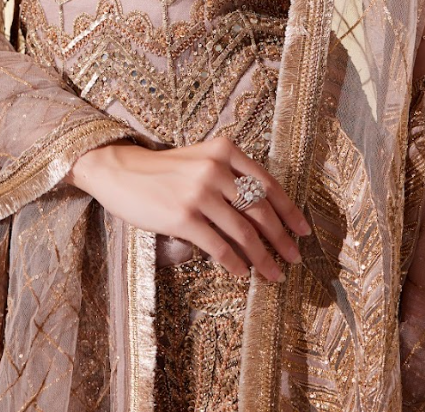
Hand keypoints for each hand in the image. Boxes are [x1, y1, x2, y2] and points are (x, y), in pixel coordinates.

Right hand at [65, 135, 311, 281]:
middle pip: (260, 210)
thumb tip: (264, 215)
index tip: (303, 231)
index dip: (289, 211)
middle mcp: (215, 168)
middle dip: (281, 238)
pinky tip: (242, 273)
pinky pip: (218, 246)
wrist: (121, 170)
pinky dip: (235, 262)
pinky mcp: (182, 217)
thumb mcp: (201, 159)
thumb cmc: (164, 169)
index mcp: (224, 151)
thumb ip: (230, 177)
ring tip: (273, 273)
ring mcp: (199, 192)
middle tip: (293, 258)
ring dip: (263, 258)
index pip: (268, 183)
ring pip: (243, 232)